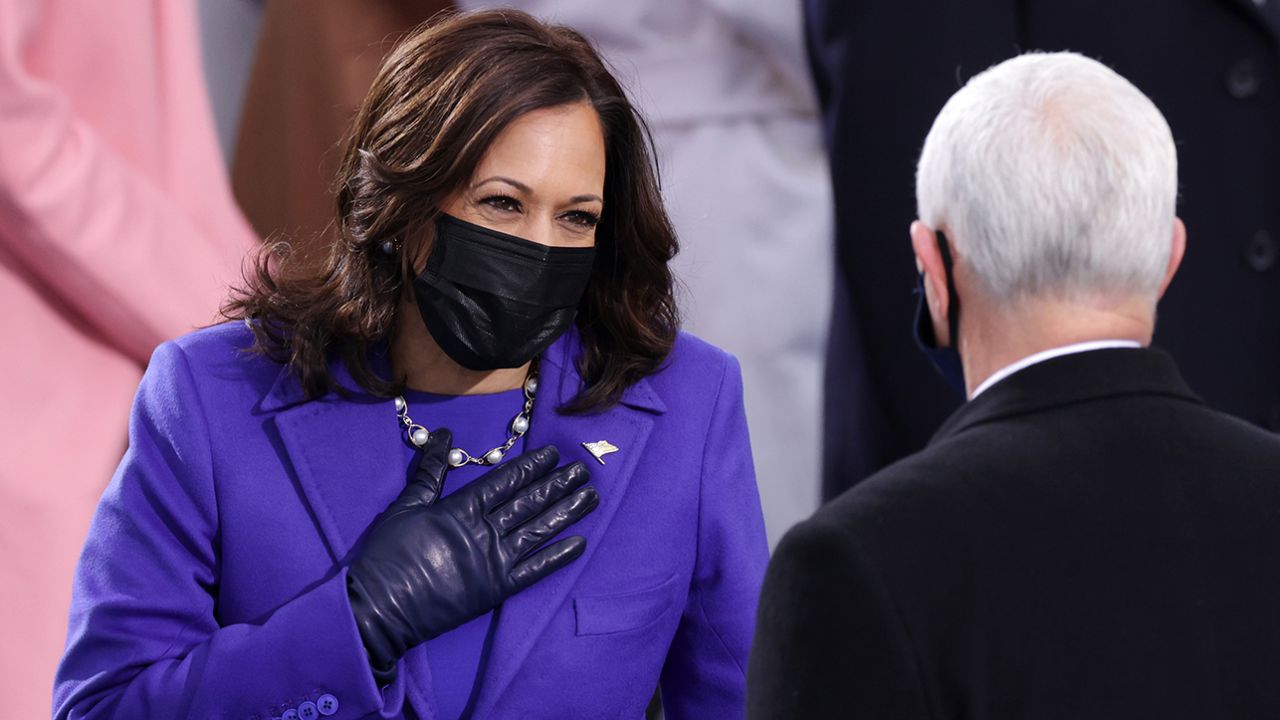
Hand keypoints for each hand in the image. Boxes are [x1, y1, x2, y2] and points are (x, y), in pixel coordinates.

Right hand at [347, 429, 597, 674]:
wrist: (381, 608)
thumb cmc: (388, 555)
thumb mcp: (406, 506)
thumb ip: (430, 472)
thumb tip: (444, 434)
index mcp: (461, 509)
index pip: (505, 481)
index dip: (532, 466)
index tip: (554, 453)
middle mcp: (484, 531)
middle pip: (529, 502)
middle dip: (557, 484)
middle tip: (583, 469)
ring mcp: (494, 561)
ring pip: (538, 531)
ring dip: (566, 512)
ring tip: (590, 497)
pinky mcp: (497, 589)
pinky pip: (535, 571)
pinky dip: (557, 556)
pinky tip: (580, 543)